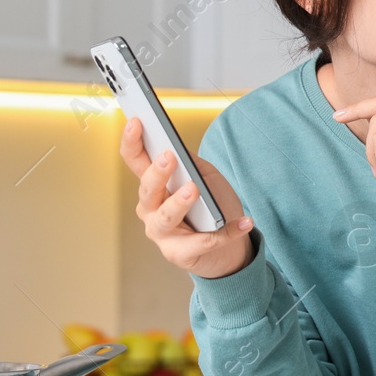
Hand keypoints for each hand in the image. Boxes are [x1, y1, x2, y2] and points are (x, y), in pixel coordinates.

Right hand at [119, 116, 253, 278]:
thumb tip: (180, 151)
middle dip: (156, 173)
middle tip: (169, 157)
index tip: (136, 122)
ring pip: (165, 217)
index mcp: (155, 186)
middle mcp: (151, 209)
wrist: (228, 248)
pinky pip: (203, 242)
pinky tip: (244, 222)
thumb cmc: (213, 208)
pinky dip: (227, 232)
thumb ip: (192, 165)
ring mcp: (162, 233)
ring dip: (179, 202)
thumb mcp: (207, 179)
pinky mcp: (179, 254)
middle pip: (147, 189)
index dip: (131, 142)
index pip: (136, 161)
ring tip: (194, 189)